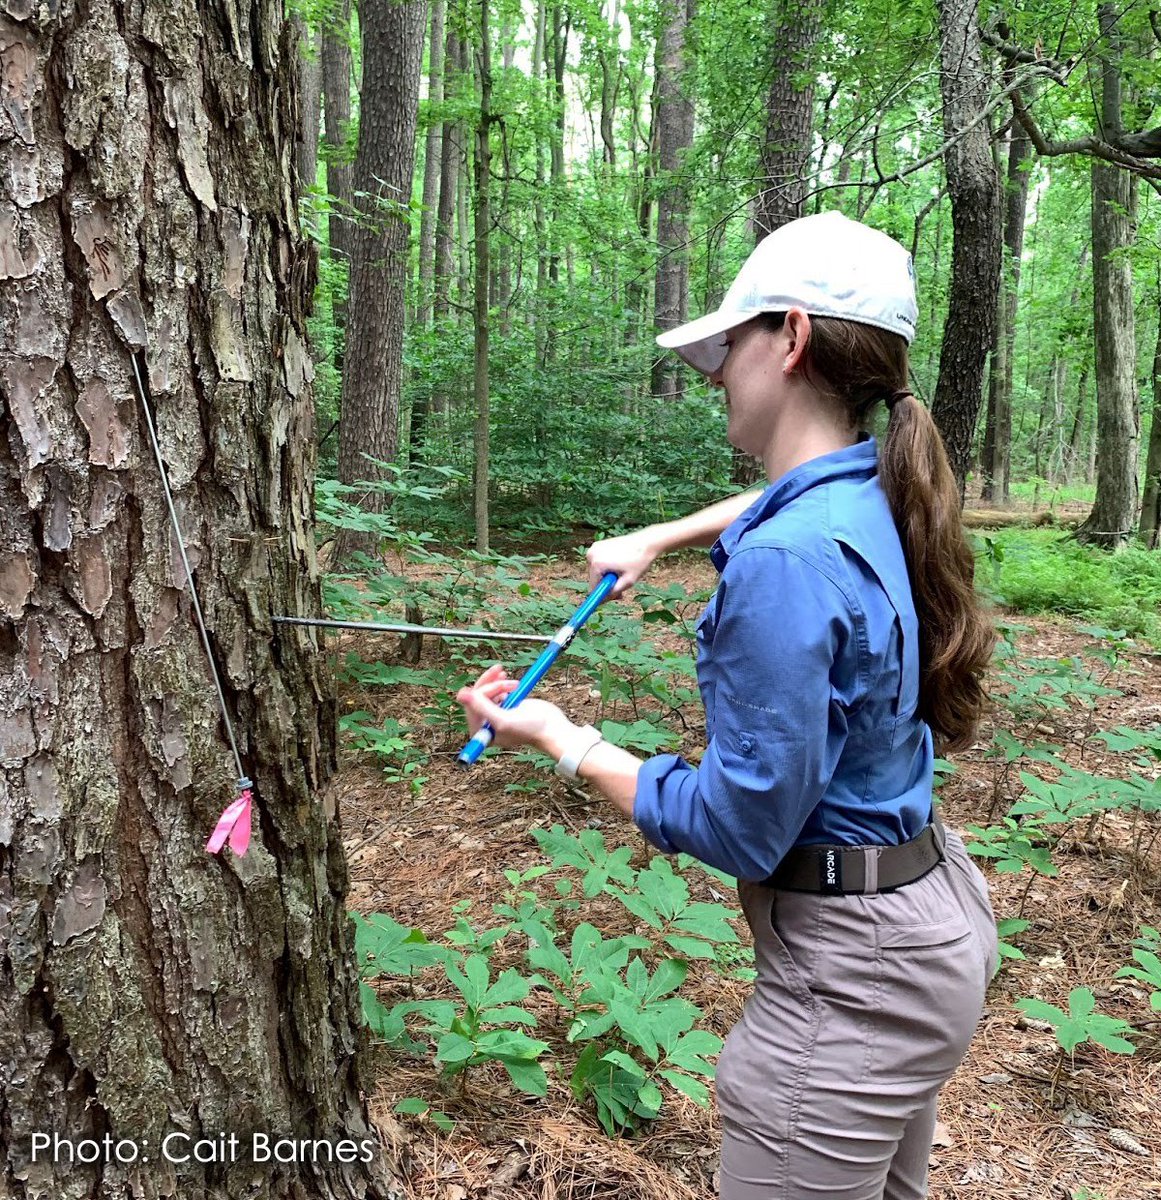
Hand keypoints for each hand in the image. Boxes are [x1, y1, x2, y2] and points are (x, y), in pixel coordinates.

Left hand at [456, 664, 578, 756]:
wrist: (551, 726)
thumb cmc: (530, 729)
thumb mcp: (504, 720)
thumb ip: (482, 708)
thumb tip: (461, 695)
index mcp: (481, 731)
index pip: (471, 706)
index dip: (483, 693)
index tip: (498, 686)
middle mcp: (484, 723)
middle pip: (477, 696)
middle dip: (492, 685)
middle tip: (506, 678)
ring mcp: (494, 713)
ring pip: (485, 690)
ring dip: (498, 683)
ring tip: (514, 683)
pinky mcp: (503, 704)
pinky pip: (494, 689)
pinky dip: (501, 682)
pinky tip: (511, 683)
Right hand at [585, 528, 662, 597]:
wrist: (646, 542)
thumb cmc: (639, 561)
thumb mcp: (627, 582)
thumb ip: (612, 593)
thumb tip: (600, 601)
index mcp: (597, 564)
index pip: (593, 588)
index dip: (603, 595)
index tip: (613, 597)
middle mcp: (591, 555)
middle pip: (594, 580)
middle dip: (606, 584)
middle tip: (622, 585)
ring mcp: (594, 549)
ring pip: (596, 572)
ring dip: (607, 576)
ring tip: (622, 573)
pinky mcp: (598, 545)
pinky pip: (598, 563)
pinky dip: (607, 567)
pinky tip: (619, 564)